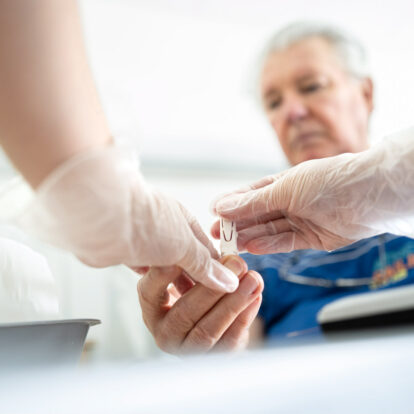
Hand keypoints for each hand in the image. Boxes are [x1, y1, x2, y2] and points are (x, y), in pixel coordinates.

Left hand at [19, 147, 238, 291]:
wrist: (101, 219)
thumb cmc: (146, 221)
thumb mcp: (185, 245)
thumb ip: (205, 264)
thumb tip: (228, 280)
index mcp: (185, 221)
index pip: (208, 250)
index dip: (219, 269)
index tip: (229, 287)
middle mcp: (167, 229)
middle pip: (188, 260)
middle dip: (198, 279)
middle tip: (211, 302)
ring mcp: (147, 241)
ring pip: (168, 267)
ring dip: (177, 283)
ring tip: (189, 303)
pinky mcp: (129, 252)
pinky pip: (148, 271)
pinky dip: (157, 282)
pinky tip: (163, 293)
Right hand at [137, 255, 262, 354]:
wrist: (214, 326)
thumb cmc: (198, 293)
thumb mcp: (188, 277)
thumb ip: (194, 265)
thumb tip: (213, 250)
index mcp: (152, 308)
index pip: (151, 291)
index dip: (166, 273)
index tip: (189, 253)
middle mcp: (164, 333)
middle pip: (185, 312)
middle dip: (214, 286)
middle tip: (236, 263)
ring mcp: (188, 350)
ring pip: (208, 329)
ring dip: (234, 301)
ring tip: (253, 278)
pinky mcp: (213, 358)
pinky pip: (230, 339)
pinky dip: (245, 315)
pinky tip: (256, 295)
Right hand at [212, 129, 413, 253]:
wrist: (367, 197)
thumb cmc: (327, 182)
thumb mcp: (284, 189)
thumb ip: (253, 201)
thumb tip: (223, 206)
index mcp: (283, 183)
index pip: (250, 194)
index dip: (231, 202)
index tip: (212, 211)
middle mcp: (290, 201)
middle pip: (257, 214)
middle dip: (236, 223)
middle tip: (215, 234)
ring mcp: (300, 220)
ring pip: (268, 230)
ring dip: (248, 236)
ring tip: (229, 244)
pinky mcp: (311, 238)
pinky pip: (285, 242)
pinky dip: (268, 245)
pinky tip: (252, 247)